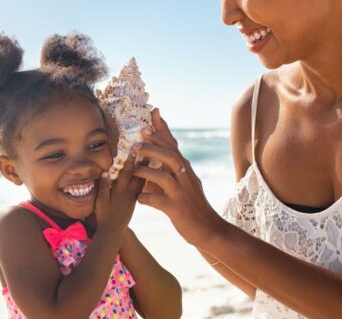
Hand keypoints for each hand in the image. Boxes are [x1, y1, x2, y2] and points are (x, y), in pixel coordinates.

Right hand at [94, 152, 144, 231]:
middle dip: (144, 161)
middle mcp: (129, 192)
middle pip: (139, 174)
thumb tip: (105, 172)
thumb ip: (103, 187)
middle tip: (150, 149)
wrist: (113, 231)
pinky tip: (150, 173)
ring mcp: (133, 196)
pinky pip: (142, 187)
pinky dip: (146, 179)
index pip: (127, 172)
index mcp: (120, 190)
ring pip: (143, 180)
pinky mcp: (134, 201)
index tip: (136, 149)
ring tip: (153, 158)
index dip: (132, 160)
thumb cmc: (103, 215)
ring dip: (147, 169)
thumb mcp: (100, 201)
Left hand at [132, 108, 226, 246]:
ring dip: (147, 169)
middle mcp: (185, 178)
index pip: (173, 145)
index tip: (154, 112)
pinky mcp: (177, 209)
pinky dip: (147, 198)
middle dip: (153, 146)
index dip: (163, 129)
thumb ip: (163, 175)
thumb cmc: (191, 206)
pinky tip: (139, 198)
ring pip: (164, 175)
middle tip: (137, 139)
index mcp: (185, 170)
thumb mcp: (181, 186)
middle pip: (170, 155)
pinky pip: (159, 201)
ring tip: (133, 166)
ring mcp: (182, 193)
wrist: (208, 230)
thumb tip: (145, 165)